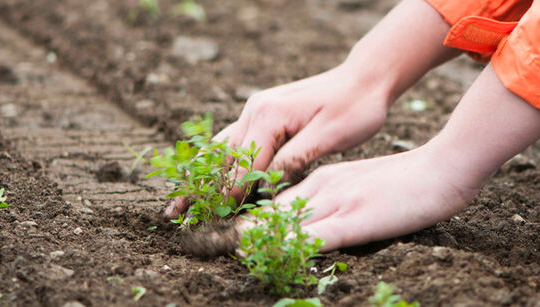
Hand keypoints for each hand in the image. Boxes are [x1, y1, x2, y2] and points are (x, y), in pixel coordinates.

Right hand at [164, 0, 458, 218]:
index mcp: (269, 115)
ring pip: (222, 148)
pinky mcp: (264, 113)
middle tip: (174, 217)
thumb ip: (296, 158)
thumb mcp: (330, 136)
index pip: (243, 164)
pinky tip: (206, 178)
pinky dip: (219, 161)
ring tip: (179, 202)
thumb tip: (266, 183)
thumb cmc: (355, 108)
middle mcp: (255, 109)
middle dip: (199, 188)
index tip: (211, 221)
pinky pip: (235, 140)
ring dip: (202, 176)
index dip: (227, 196)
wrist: (365, 78)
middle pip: (221, 157)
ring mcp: (257, 109)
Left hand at [231, 65, 539, 251]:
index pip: (272, 199)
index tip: (212, 228)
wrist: (441, 171)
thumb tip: (306, 223)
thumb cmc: (406, 183)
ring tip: (210, 247)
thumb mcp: (361, 188)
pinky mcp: (353, 219)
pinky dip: (283, 244)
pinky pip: (312, 235)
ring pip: (280, 221)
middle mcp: (320, 187)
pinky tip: (264, 253)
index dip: (240, 215)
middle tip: (195, 238)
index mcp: (321, 180)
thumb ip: (333, 203)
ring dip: (245, 236)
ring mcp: (335, 202)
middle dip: (230, 226)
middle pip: (266, 209)